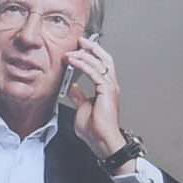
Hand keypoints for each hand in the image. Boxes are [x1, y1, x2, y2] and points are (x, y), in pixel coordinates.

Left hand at [65, 36, 124, 155]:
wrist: (102, 141)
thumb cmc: (95, 130)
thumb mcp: (82, 109)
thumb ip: (79, 97)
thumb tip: (73, 88)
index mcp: (106, 89)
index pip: (101, 66)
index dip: (91, 55)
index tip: (79, 48)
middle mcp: (110, 86)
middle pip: (104, 59)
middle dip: (92, 48)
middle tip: (80, 41)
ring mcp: (110, 88)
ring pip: (100, 63)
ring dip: (84, 55)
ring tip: (72, 52)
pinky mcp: (107, 91)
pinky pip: (95, 72)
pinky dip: (84, 65)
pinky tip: (74, 62)